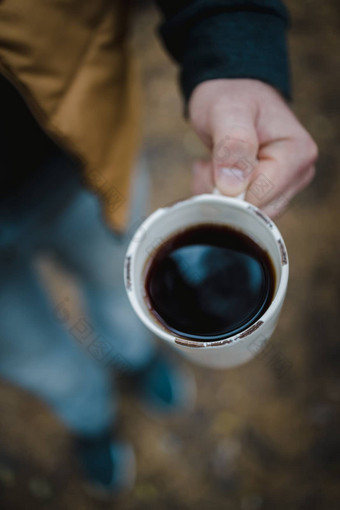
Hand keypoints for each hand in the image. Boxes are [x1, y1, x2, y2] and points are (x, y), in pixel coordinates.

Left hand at [188, 79, 317, 216]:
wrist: (230, 95)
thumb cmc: (231, 97)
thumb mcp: (226, 111)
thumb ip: (232, 144)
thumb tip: (233, 188)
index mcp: (297, 154)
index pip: (260, 197)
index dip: (228, 191)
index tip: (210, 166)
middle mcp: (298, 173)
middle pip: (256, 212)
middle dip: (222, 195)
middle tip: (207, 164)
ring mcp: (286, 185)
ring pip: (247, 216)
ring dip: (217, 195)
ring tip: (211, 164)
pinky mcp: (271, 192)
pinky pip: (242, 211)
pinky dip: (220, 197)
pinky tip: (215, 173)